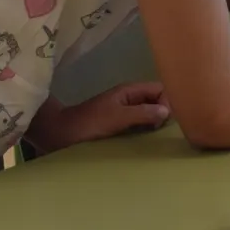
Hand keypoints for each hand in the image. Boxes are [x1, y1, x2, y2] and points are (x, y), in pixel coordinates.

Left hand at [36, 82, 170, 152]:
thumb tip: (168, 112)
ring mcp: (124, 111)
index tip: (165, 119)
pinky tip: (146, 140)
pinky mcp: (119, 124)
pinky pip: (139, 123)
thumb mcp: (118, 117)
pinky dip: (146, 130)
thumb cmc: (90, 123)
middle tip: (163, 130)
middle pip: (157, 100)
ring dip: (155, 122)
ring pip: (149, 112)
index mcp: (130, 91)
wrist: (60, 134)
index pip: (160, 89)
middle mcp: (129, 98)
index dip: (168, 101)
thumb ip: (143, 113)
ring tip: (157, 136)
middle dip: (164, 112)